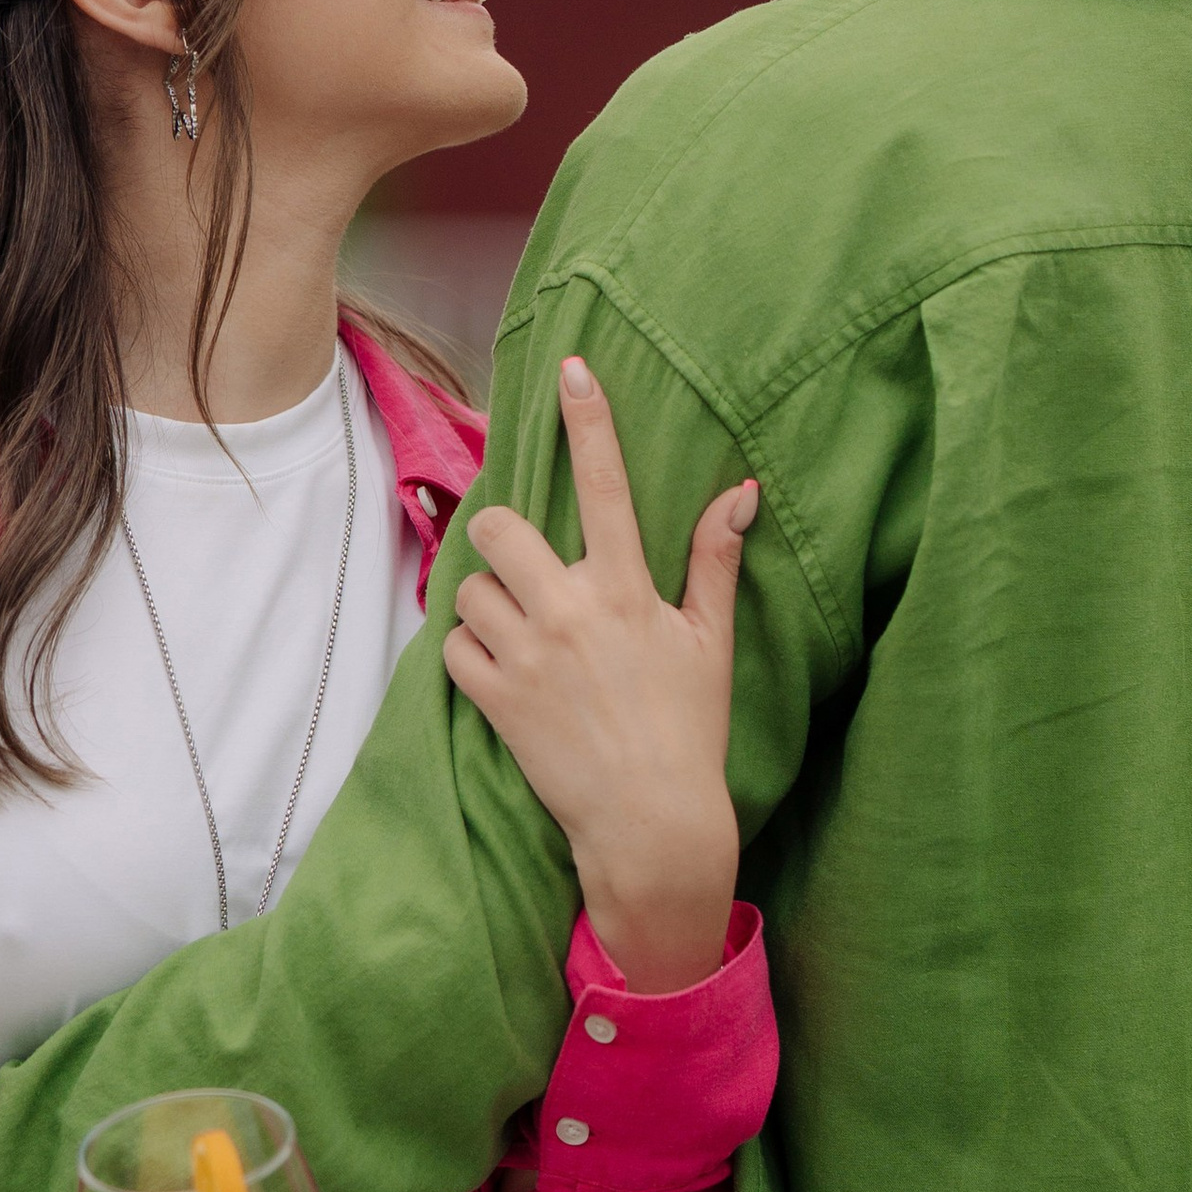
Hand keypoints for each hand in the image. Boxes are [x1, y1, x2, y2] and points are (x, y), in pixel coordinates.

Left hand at [443, 356, 754, 992]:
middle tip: (524, 563)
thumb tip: (740, 493)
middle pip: (500, 527)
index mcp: (626, 588)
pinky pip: (451, 648)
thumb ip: (714, 561)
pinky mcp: (494, 702)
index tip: (573, 368)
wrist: (651, 823)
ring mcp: (527, 657)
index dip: (590, 420)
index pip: (607, 485)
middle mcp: (570, 612)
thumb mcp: (709, 641)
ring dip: (487, 601)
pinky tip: (501, 670)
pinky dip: (467, 653)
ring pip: (470, 589)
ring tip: (521, 630)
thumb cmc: (688, 730)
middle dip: (502, 534)